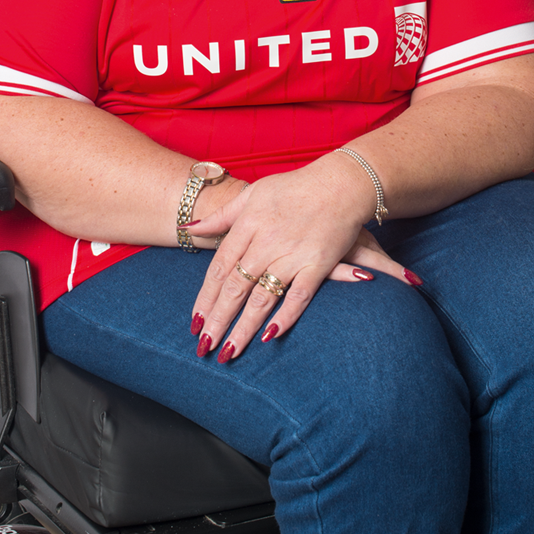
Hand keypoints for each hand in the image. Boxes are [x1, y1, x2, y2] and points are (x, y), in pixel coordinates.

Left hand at [179, 157, 415, 361]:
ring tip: (229, 351)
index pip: (219, 268)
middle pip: (235, 287)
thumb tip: (191, 230)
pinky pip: (299, 296)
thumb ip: (223, 215)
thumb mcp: (253, 193)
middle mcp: (266, 242)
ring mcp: (293, 254)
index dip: (205, 297)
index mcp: (248, 225)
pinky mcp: (318, 263)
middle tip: (204, 346)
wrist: (342, 182)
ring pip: (262, 298)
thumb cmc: (295, 187)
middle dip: (218, 319)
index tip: (195, 321)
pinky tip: (269, 336)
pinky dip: (285, 316)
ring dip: (243, 327)